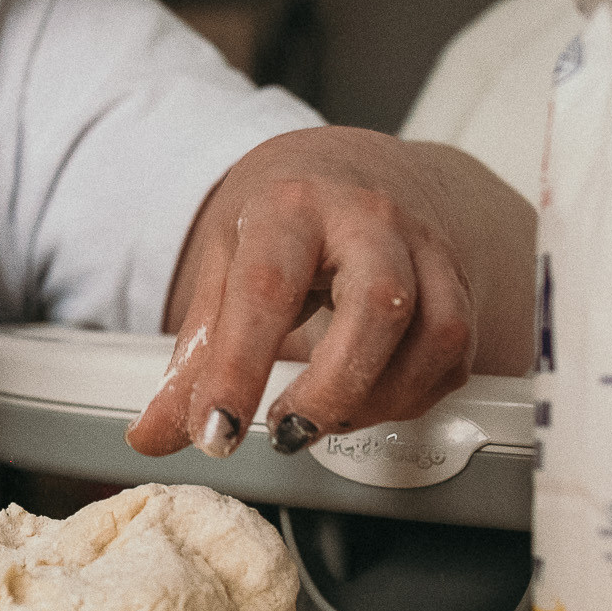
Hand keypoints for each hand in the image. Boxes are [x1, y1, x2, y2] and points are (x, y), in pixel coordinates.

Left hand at [126, 128, 532, 459]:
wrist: (343, 173)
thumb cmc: (278, 226)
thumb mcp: (222, 271)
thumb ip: (190, 360)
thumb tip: (152, 437)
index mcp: (289, 207)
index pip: (266, 287)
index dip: (239, 368)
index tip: (214, 433)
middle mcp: (368, 219)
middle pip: (378, 305)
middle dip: (334, 388)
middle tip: (286, 432)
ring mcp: (425, 248)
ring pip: (436, 333)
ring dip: (378, 400)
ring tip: (323, 420)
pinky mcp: (459, 283)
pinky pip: (455, 356)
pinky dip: (412, 397)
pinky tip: (367, 402)